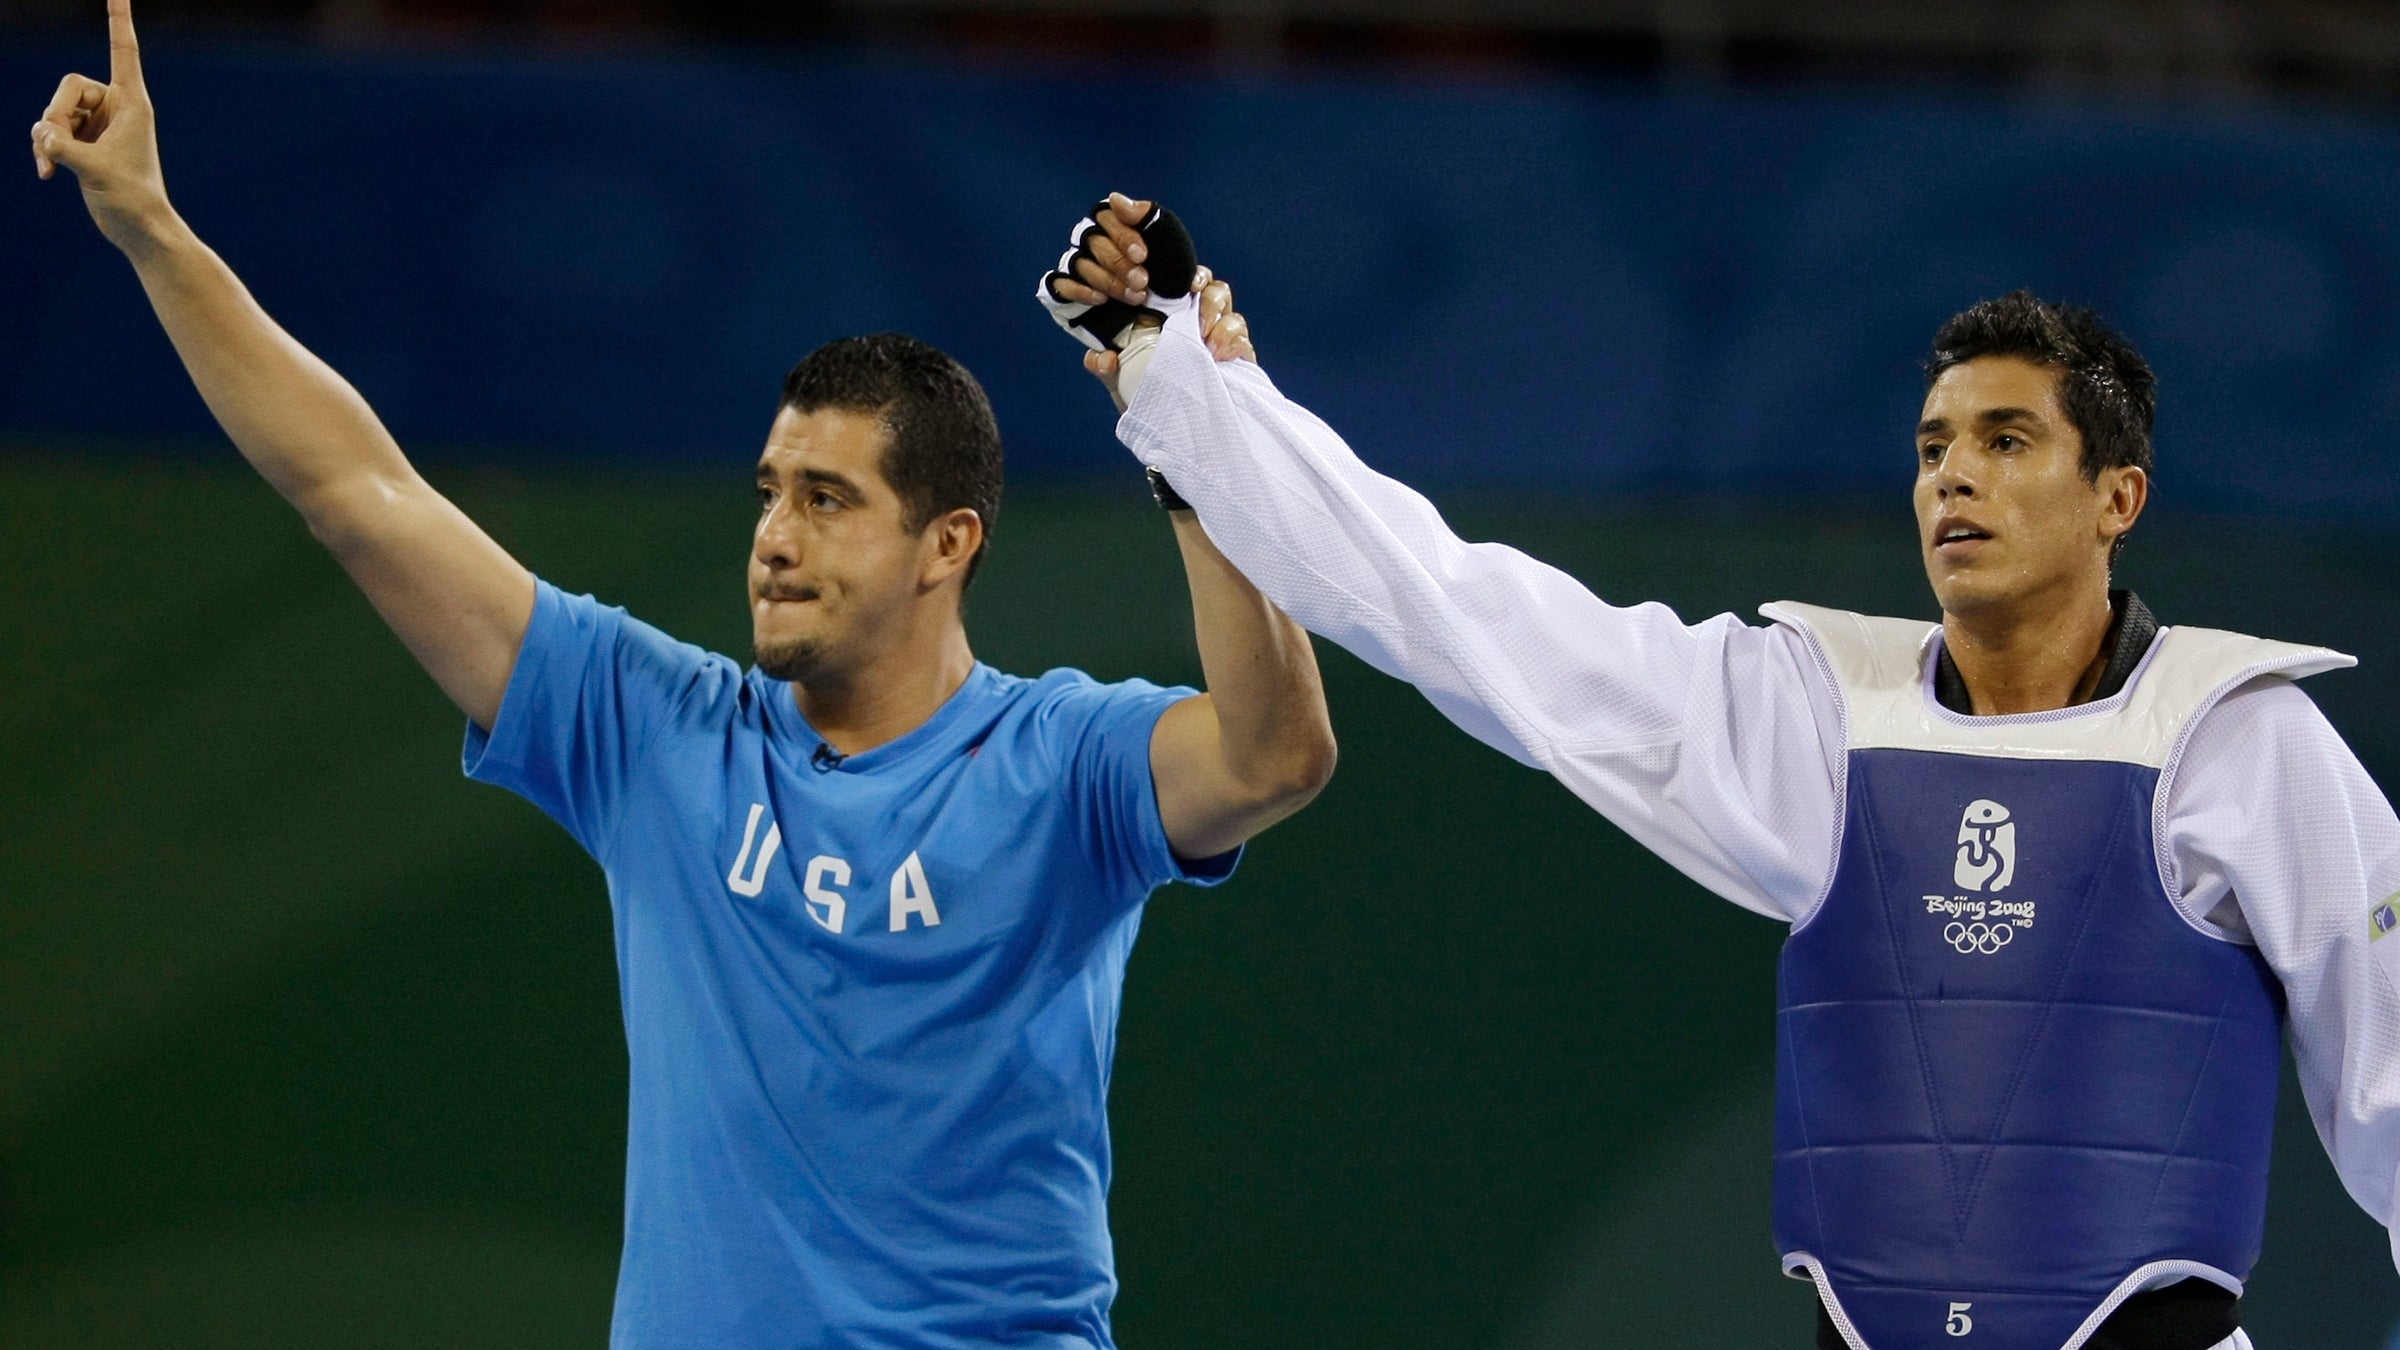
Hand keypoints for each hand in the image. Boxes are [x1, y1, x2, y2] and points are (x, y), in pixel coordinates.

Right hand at [30, 0, 172, 252]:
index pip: (123, 53)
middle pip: (68, 88)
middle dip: (55, 116)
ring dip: (47, 138)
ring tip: (52, 165)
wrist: (138, 228)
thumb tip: (42, 134)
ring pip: (55, 110)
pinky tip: (47, 173)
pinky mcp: (85, 141)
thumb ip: (62, 147)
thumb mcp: (93, 170)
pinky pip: (52, 131)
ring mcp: (99, 124)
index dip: (119, 22)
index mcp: (132, 104)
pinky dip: (46, 149)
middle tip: (56, 145)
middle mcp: (116, 108)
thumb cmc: (130, 199)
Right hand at [1049, 191, 1157, 306]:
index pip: (1107, 217)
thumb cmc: (1168, 270)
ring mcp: (1077, 263)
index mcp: (1115, 222)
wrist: (1168, 311)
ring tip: (1135, 297)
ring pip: (1081, 263)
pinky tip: (1101, 300)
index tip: (1143, 255)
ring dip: (1108, 281)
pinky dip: (1080, 290)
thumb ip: (1146, 216)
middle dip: (1120, 264)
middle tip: (1142, 282)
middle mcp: (1092, 239)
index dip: (1123, 236)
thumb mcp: (1169, 240)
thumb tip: (1116, 199)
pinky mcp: (1067, 288)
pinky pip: (1061, 284)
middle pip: (1095, 242)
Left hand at [1082, 267, 1255, 403]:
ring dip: (1220, 319)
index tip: (1185, 283)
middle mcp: (1195, 319)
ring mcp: (1218, 336)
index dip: (1186, 274)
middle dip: (1209, 292)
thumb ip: (1104, 367)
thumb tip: (1104, 357)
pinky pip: (1242, 338)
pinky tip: (1219, 357)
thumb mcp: (1118, 381)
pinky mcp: (1237, 357)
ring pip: (1229, 309)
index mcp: (1168, 315)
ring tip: (1207, 343)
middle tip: (1199, 307)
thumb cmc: (1144, 397)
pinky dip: (1233, 342)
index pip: (1181, 281)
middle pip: (1212, 287)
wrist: (1169, 433)